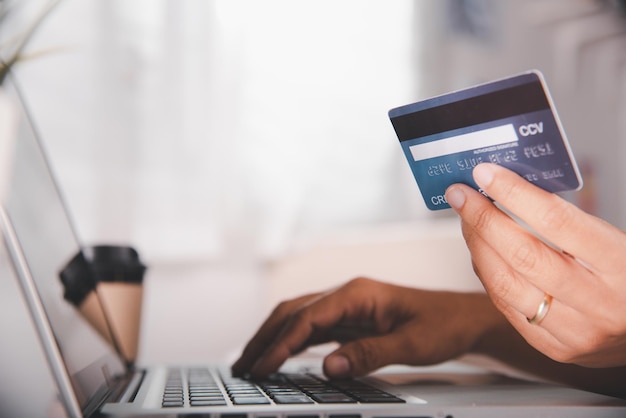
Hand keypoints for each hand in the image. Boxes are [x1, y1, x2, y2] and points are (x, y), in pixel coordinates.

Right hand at [232, 277, 501, 377]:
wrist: (461, 317)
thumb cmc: (442, 325)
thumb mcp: (412, 345)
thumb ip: (370, 354)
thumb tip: (329, 367)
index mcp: (357, 293)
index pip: (308, 317)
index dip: (281, 343)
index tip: (263, 367)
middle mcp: (346, 294)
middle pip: (293, 311)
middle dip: (265, 338)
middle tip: (242, 367)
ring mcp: (346, 305)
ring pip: (297, 317)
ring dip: (272, 338)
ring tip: (251, 363)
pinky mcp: (349, 318)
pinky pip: (311, 327)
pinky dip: (290, 341)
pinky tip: (278, 356)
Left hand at [445, 163, 625, 366]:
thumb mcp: (614, 240)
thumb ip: (568, 220)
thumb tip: (509, 189)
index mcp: (622, 264)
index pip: (557, 221)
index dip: (514, 193)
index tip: (485, 174)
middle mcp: (600, 303)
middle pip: (523, 255)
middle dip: (483, 219)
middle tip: (460, 195)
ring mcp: (576, 332)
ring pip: (505, 285)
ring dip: (477, 246)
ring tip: (466, 219)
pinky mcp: (553, 347)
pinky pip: (505, 306)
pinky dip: (487, 274)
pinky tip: (481, 251)